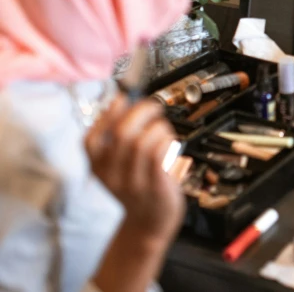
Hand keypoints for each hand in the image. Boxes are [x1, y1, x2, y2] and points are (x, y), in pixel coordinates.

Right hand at [85, 96, 184, 243]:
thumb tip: (124, 103)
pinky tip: (171, 144)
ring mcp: (133, 183)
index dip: (108, 114)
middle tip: (154, 107)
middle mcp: (112, 176)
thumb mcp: (118, 167)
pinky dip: (167, 141)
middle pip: (121, 134)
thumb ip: (118, 140)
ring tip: (164, 131)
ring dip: (158, 127)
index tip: (124, 98)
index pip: (91, 139)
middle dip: (141, 111)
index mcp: (98, 169)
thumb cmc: (138, 189)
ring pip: (143, 142)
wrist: (149, 225)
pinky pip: (159, 155)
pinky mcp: (156, 187)